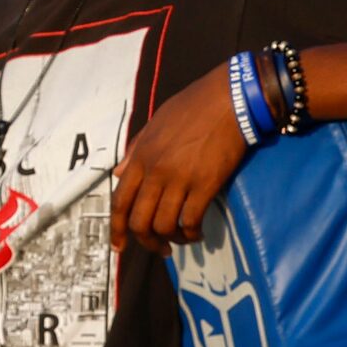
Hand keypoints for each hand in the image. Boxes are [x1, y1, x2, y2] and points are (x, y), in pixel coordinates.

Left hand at [110, 61, 255, 251]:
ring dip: (172, 240)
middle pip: (140, 221)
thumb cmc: (193, 106)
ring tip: (181, 239)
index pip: (119, 201)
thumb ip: (135, 150)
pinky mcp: (205, 185)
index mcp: (140, 157)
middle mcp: (155, 172)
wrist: (229, 99)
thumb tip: (120, 174)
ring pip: (165, 226)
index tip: (121, 247)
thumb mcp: (155, 124)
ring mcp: (180, 179)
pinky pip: (191, 220)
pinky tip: (198, 233)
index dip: (117, 230)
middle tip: (159, 247)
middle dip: (147, 241)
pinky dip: (192, 233)